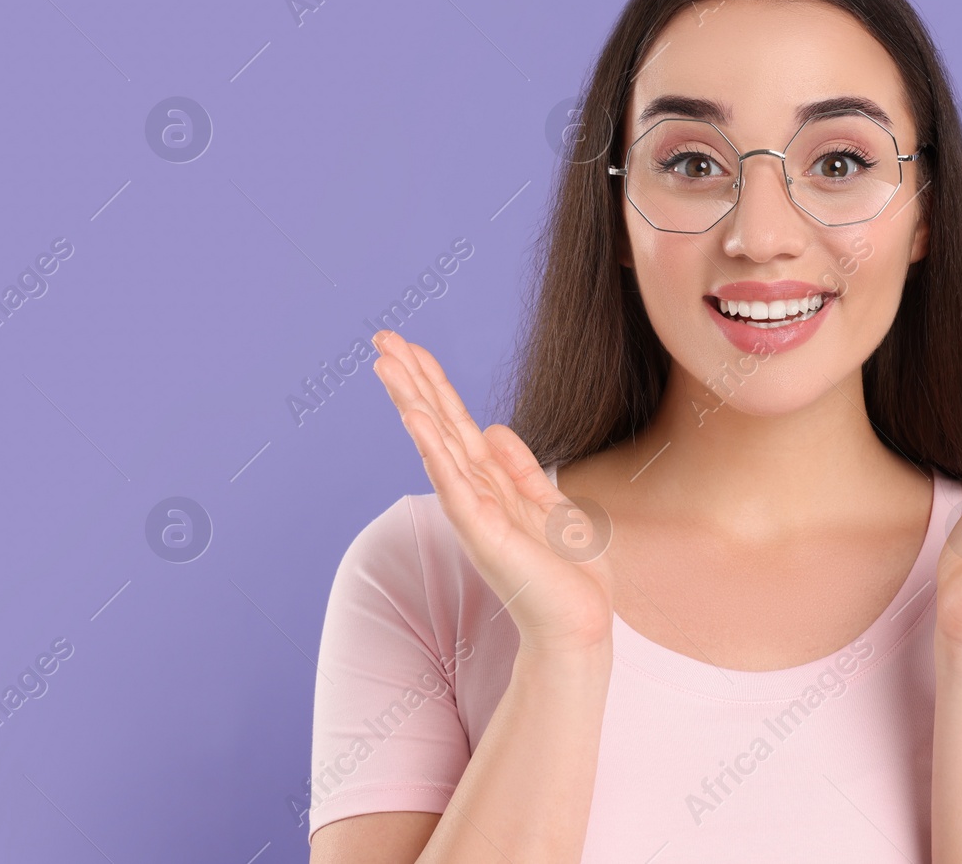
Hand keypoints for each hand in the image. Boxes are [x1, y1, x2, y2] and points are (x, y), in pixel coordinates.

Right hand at [370, 329, 614, 652]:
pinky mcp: (482, 532)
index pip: (456, 422)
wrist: (580, 623)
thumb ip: (520, 468)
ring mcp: (473, 511)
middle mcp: (474, 493)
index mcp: (492, 483)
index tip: (408, 347)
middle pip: (437, 423)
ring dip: (412, 402)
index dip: (435, 384)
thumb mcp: (550, 504)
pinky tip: (416, 419)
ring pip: (436, 444)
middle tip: (381, 338)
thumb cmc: (568, 574)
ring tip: (386, 364)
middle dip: (411, 380)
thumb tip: (493, 428)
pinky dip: (433, 450)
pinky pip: (453, 483)